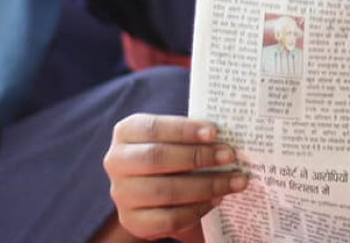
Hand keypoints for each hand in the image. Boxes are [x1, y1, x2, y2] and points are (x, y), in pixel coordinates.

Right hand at [104, 113, 245, 240]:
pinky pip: (169, 218)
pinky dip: (197, 209)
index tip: (214, 132)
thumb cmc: (171, 155)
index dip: (184, 129)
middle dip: (197, 156)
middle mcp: (116, 161)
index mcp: (126, 132)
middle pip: (156, 158)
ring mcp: (121, 194)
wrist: (154, 192)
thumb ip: (192, 135)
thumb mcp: (173, 139)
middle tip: (229, 155)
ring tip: (233, 181)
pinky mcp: (133, 221)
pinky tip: (216, 199)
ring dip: (206, 185)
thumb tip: (226, 134)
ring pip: (165, 191)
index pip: (153, 128)